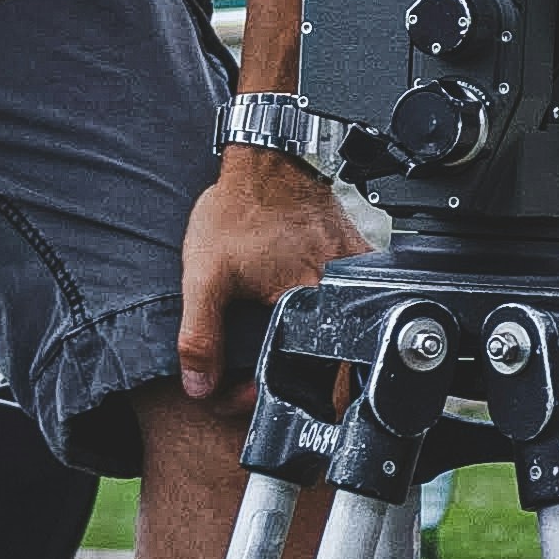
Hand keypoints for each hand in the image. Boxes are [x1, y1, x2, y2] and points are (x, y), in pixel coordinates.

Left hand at [178, 146, 360, 404]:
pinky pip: (346, 307)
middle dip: (275, 380)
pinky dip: (321, 321)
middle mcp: (338, 295)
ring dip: (296, 354)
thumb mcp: (205, 277)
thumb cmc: (241, 209)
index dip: (253, 397)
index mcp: (305, 305)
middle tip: (241, 374)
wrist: (271, 160)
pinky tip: (292, 307)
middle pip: (317, 367)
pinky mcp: (359, 262)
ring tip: (261, 340)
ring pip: (334, 341)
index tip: (228, 393)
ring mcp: (354, 277)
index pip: (293, 380)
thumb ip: (200, 336)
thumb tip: (200, 385)